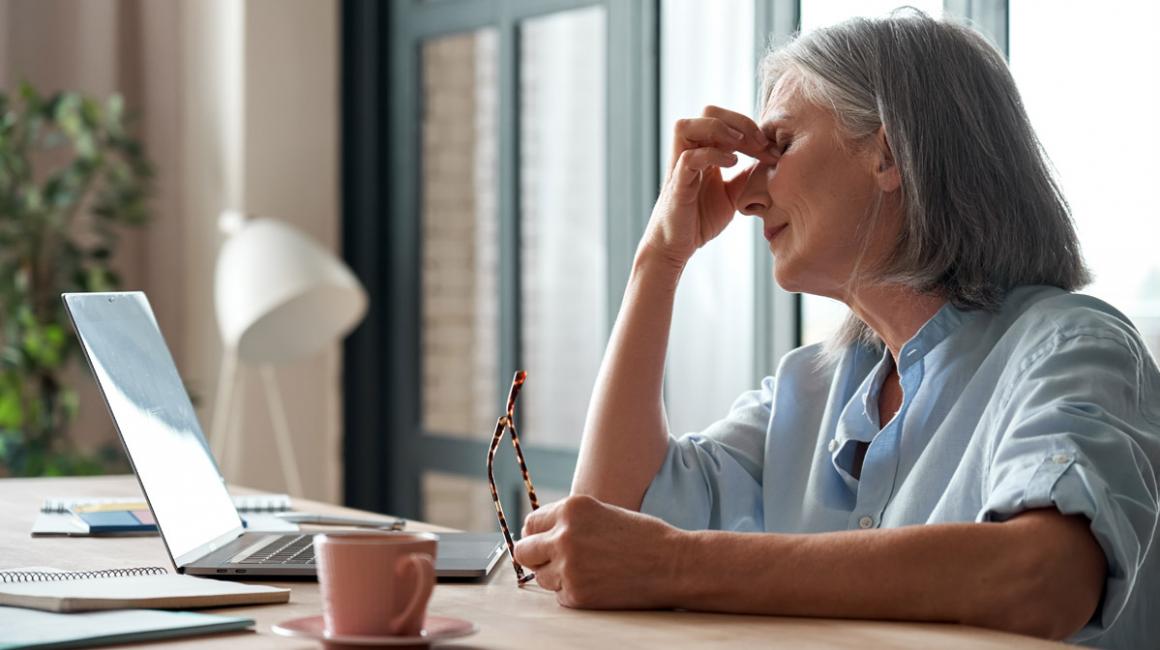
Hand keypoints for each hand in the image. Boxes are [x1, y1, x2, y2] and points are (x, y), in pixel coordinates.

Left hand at [512, 495, 686, 608]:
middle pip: (524, 551)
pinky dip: (573, 592)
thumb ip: (568, 521)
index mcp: (571, 509)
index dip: (538, 535)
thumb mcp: (600, 512)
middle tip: (554, 560)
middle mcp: (564, 535)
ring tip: (588, 570)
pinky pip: (559, 595)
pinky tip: (598, 583)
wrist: (673, 564)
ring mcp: (568, 567)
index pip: (531, 524)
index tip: (544, 542)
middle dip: (535, 556)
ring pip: (541, 576)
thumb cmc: (642, 536)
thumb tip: (536, 535)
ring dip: (556, 575)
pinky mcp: (576, 594)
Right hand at [640, 106, 778, 269]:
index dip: (751, 127)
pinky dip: (712, 155)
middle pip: (708, 112)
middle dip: (739, 122)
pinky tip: (731, 163)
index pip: (725, 119)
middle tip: (760, 143)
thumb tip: (769, 160)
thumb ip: (747, 174)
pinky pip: (688, 158)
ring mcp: (680, 167)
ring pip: (687, 126)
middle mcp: (689, 152)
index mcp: (704, 151)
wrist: (678, 246)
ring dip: (719, 130)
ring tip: (741, 146)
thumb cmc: (700, 219)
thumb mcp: (733, 193)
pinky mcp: (677, 184)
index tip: (772, 148)